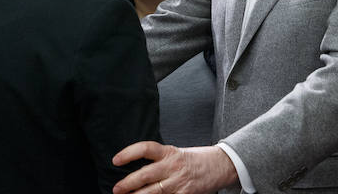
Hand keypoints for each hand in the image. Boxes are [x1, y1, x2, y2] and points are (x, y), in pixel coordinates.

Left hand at [112, 143, 237, 193]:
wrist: (221, 165)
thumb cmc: (196, 159)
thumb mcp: (177, 154)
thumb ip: (159, 161)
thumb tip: (136, 172)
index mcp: (169, 152)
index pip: (146, 148)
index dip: (129, 153)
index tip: (116, 160)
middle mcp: (173, 166)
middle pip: (146, 174)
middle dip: (128, 183)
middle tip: (117, 189)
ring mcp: (179, 182)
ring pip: (154, 192)